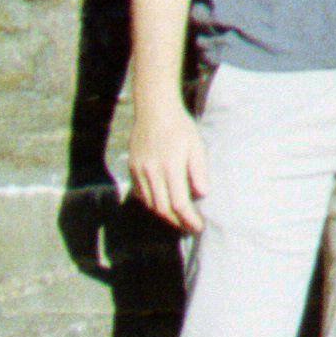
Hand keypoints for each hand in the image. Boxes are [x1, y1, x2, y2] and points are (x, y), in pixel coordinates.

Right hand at [127, 95, 209, 232]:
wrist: (154, 109)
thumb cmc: (180, 127)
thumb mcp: (196, 146)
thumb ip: (199, 171)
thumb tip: (202, 194)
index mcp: (171, 167)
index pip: (179, 204)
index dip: (189, 219)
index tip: (199, 227)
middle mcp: (152, 172)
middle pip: (162, 209)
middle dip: (177, 222)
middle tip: (189, 226)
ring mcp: (139, 170)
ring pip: (149, 204)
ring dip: (164, 215)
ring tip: (178, 218)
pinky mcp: (132, 168)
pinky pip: (140, 194)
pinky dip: (152, 203)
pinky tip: (162, 203)